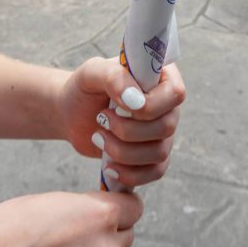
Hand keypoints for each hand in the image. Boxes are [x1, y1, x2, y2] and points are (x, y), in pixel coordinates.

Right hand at [0, 190, 142, 246]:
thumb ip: (84, 207)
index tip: (112, 205)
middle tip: (82, 232)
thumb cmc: (9, 230)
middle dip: (109, 232)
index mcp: (100, 214)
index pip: (134, 206)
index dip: (121, 204)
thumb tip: (96, 210)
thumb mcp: (53, 202)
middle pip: (126, 236)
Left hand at [58, 57, 185, 189]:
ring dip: (124, 151)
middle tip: (101, 119)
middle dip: (128, 130)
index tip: (120, 106)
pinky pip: (155, 172)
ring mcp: (162, 131)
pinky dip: (130, 173)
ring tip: (98, 137)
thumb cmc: (85, 87)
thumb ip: (114, 77)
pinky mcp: (153, 156)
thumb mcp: (92, 73)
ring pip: (160, 152)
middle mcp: (167, 104)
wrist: (72, 114)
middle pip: (167, 127)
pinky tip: (109, 166)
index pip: (175, 93)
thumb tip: (136, 100)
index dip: (151, 106)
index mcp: (161, 76)